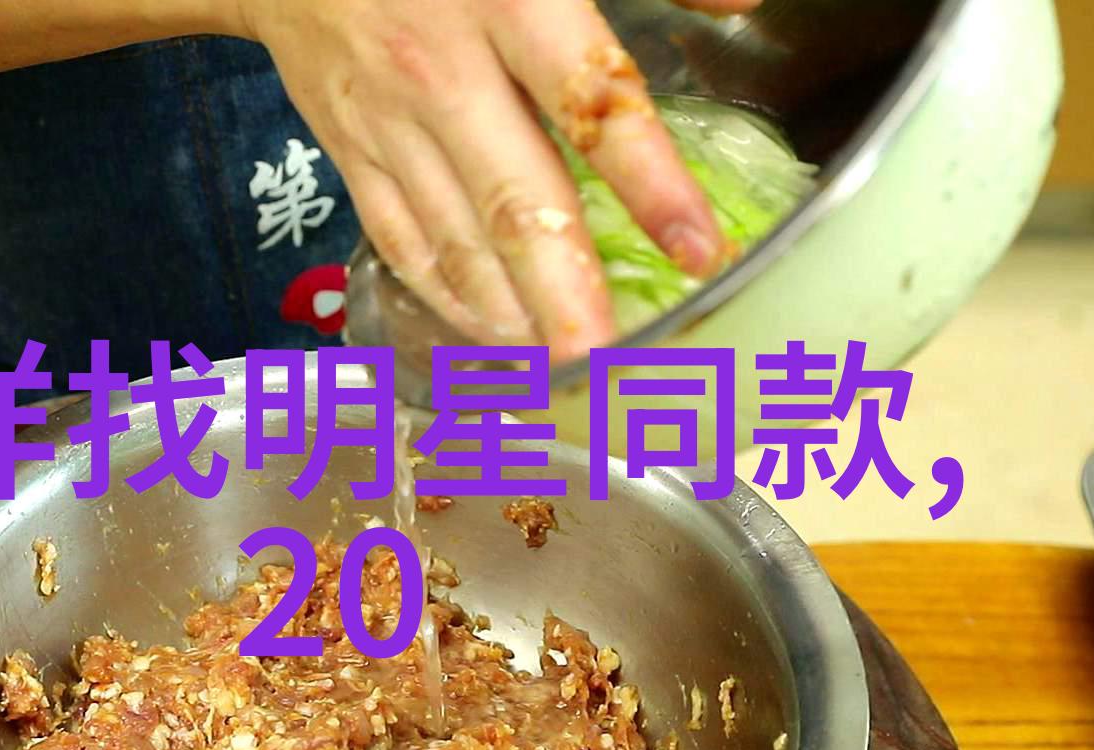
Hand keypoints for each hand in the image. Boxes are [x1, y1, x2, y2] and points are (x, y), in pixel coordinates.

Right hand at [238, 0, 761, 358]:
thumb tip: (743, 5)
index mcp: (506, 3)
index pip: (590, 105)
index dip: (650, 184)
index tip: (698, 252)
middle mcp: (443, 75)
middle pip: (512, 204)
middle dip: (563, 294)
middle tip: (608, 364)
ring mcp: (387, 124)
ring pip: (455, 241)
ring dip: (510, 315)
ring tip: (563, 369)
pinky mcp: (349, 153)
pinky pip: (400, 242)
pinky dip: (448, 297)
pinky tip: (491, 335)